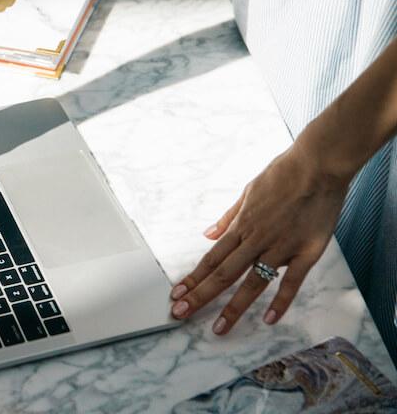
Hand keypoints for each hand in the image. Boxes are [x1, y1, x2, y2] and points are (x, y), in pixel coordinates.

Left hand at [169, 139, 352, 334]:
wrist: (317, 165)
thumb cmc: (283, 174)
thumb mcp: (247, 192)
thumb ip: (229, 217)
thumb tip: (208, 234)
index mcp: (241, 226)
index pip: (211, 258)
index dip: (193, 278)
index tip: (177, 293)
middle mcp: (256, 240)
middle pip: (224, 274)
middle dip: (200, 296)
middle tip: (181, 313)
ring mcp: (281, 248)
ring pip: (252, 283)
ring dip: (233, 308)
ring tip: (218, 328)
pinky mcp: (306, 252)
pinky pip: (292, 282)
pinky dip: (281, 302)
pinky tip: (268, 319)